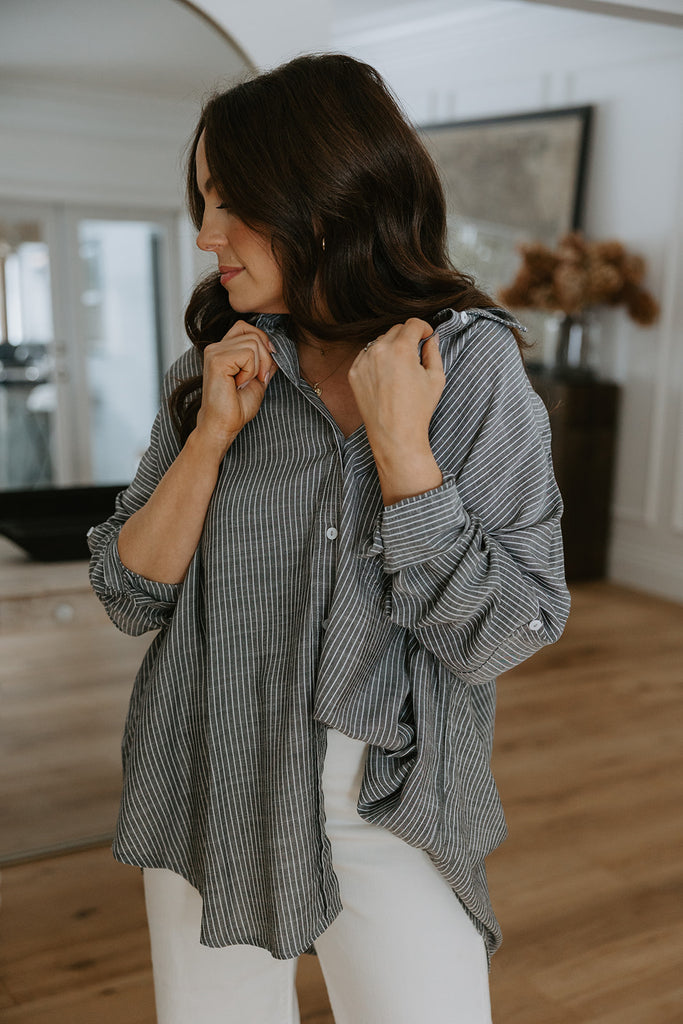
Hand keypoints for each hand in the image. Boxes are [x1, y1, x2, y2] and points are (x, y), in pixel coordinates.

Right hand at [194, 320, 277, 457]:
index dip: (261, 342)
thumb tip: (276, 348)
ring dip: (258, 367)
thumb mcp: (257, 379)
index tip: (263, 367)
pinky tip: (239, 384)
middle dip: (265, 358)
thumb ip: (265, 362)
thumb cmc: (236, 407)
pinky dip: (251, 372)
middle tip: (256, 379)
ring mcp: (214, 352)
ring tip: (245, 383)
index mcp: (223, 349)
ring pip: (254, 343)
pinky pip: (248, 354)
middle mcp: (216, 347)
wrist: (223, 425)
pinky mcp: (217, 360)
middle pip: (254, 334)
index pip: (246, 327)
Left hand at [347, 318, 445, 459]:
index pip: (412, 323)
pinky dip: (376, 359)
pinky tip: (386, 375)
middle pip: (396, 330)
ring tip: (400, 367)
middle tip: (415, 353)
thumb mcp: (435, 378)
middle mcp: (379, 350)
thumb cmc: (418, 409)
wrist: (395, 435)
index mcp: (401, 349)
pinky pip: (366, 355)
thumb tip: (431, 338)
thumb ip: (434, 352)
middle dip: (407, 337)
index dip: (423, 328)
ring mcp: (363, 361)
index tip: (426, 336)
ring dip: (391, 347)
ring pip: (379, 341)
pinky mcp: (354, 373)